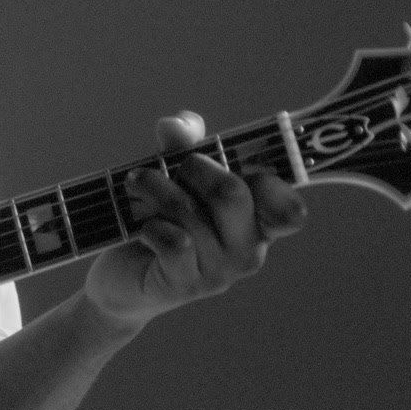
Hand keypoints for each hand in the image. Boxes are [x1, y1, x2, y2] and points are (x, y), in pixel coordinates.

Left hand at [83, 112, 306, 329]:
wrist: (121, 280)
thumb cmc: (158, 221)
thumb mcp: (172, 177)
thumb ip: (181, 146)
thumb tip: (179, 124)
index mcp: (258, 220)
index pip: (290, 208)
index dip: (268, 182)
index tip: (236, 164)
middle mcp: (249, 248)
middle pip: (233, 193)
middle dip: (195, 168)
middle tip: (173, 166)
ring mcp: (220, 271)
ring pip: (192, 215)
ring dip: (157, 190)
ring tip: (136, 184)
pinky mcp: (186, 285)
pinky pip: (173, 241)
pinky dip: (150, 226)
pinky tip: (142, 229)